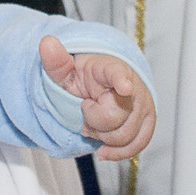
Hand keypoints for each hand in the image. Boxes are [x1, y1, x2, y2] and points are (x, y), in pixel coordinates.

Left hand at [39, 35, 155, 160]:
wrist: (104, 83)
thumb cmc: (86, 75)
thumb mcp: (66, 69)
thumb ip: (56, 61)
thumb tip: (47, 42)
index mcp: (112, 68)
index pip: (117, 74)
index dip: (121, 81)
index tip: (123, 87)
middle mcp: (134, 86)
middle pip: (113, 117)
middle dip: (93, 120)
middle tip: (86, 109)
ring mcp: (144, 105)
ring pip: (124, 136)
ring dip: (102, 136)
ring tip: (93, 123)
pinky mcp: (148, 121)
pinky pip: (138, 144)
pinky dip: (118, 152)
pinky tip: (104, 151)